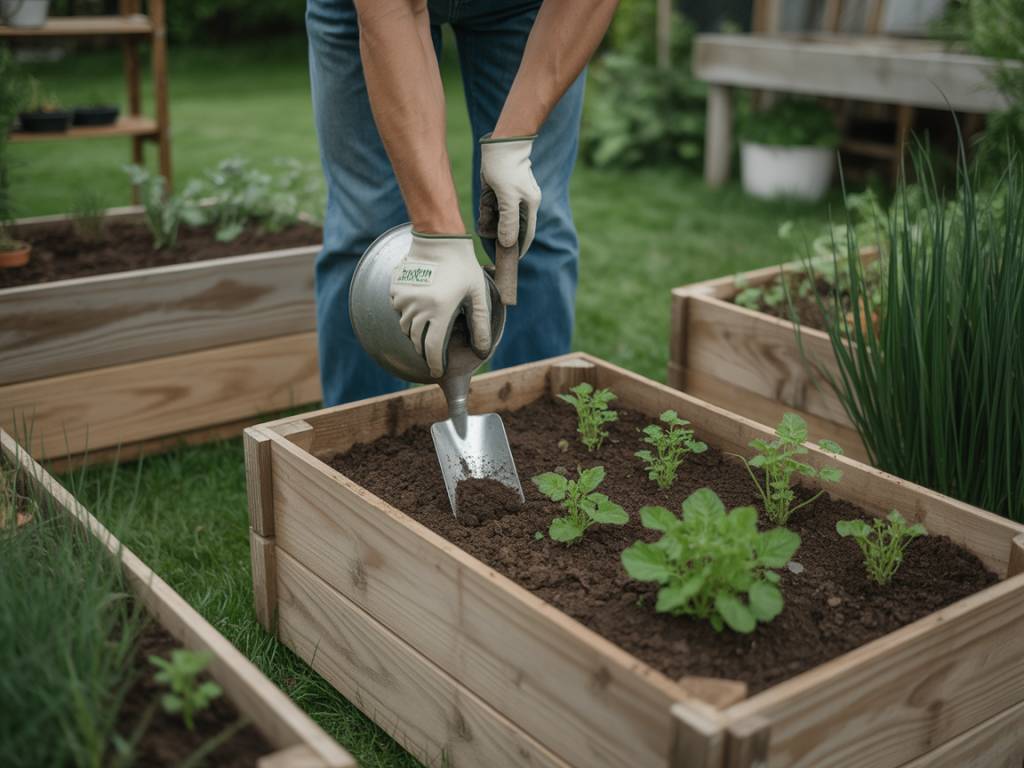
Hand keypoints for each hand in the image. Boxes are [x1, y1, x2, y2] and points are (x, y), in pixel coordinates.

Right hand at [390, 233, 492, 377]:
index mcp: (440, 311)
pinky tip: (421, 303)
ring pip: (406, 327)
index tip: (436, 371)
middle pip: (417, 340)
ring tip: (430, 322)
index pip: (432, 349)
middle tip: (435, 348)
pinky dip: (408, 313)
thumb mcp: (477, 295)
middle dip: (426, 348)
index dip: (434, 364)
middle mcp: (418, 308)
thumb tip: (483, 350)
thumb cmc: (462, 266)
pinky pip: (399, 311)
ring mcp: (404, 298)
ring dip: (416, 331)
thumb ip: (480, 324)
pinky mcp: (395, 290)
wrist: (439, 239)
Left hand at [478, 135, 540, 258]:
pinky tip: (483, 207)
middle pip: (511, 227)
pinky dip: (486, 211)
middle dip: (499, 233)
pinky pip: (491, 208)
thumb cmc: (506, 168)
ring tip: (485, 215)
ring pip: (499, 218)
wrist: (501, 143)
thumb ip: (509, 221)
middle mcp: (521, 204)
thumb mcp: (507, 197)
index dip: (519, 248)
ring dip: (490, 221)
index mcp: (529, 206)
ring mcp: (509, 199)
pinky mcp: (498, 193)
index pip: (526, 234)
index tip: (510, 260)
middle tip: (489, 237)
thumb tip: (508, 243)